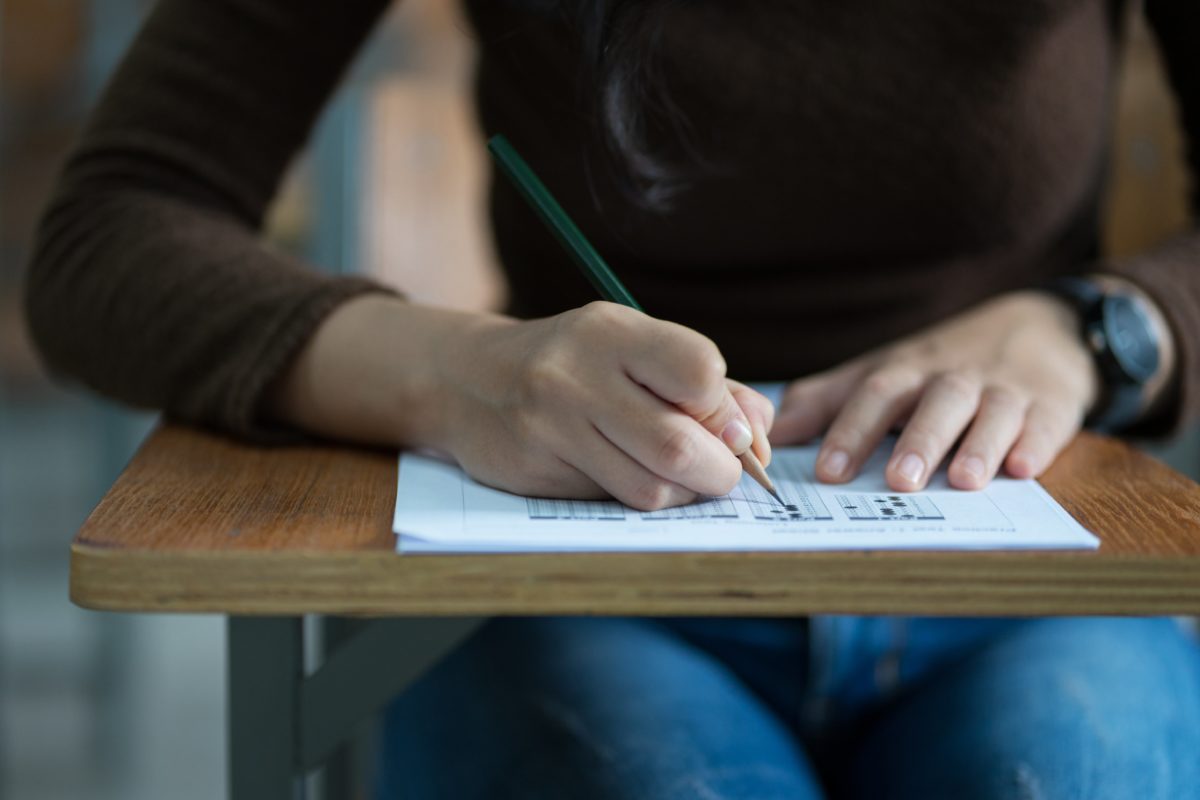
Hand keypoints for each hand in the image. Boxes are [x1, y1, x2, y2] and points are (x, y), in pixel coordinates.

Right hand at [435, 301, 773, 508]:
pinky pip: (612, 501)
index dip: (727, 411)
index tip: (728, 426)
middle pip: (679, 446)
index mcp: (611, 331)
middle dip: (721, 472)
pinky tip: (629, 474)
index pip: (699, 372)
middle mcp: (575, 374)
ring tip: (678, 475)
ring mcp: (550, 425)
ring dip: (683, 493)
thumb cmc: (575, 362)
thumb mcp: (634, 348)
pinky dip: (640, 498)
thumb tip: (760, 435)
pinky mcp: (534, 469)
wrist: (468, 378)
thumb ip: (707, 386)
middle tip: (722, 471)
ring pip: (649, 487)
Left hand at [770, 291, 1099, 490]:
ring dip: (979, 445)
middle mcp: (953, 378)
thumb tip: (771, 434)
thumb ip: (824, 402)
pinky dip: (1037, 444)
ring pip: (993, 412)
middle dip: (918, 440)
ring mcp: (1006, 390)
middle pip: (935, 402)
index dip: (850, 431)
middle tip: (899, 481)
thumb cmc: (938, 365)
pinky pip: (1046, 423)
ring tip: (965, 481)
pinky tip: (1025, 468)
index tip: (827, 471)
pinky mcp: (1053, 405)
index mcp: (905, 372)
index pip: (873, 395)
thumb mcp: (880, 372)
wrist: (1036, 325)